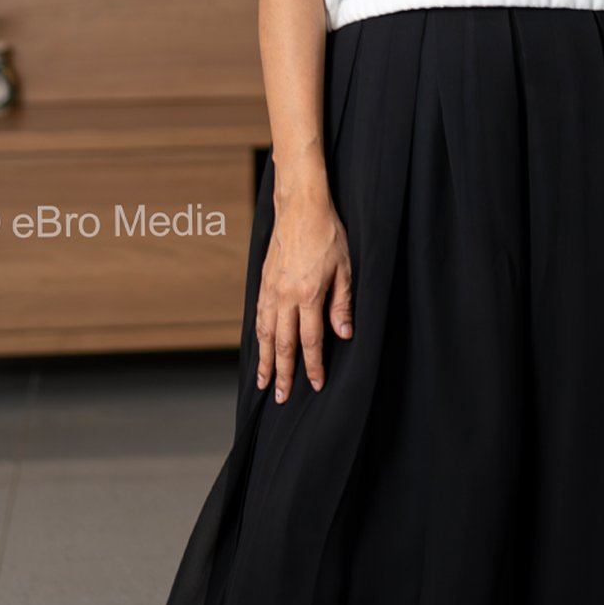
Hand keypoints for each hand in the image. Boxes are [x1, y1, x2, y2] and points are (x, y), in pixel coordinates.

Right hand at [256, 188, 353, 401]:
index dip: (312, 366)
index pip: (310, 341)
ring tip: (264, 381)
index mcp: (307, 295)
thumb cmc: (327, 234)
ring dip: (265, 360)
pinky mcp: (263, 282)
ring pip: (265, 334)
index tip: (315, 384)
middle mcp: (284, 296)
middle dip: (283, 373)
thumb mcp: (345, 269)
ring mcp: (270, 290)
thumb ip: (342, 304)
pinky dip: (258, 337)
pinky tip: (259, 347)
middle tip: (281, 397)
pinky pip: (258, 316)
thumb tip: (344, 335)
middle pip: (283, 344)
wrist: (300, 207)